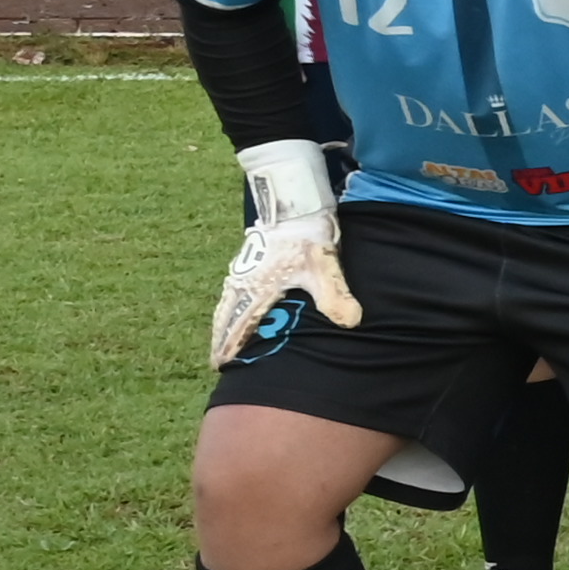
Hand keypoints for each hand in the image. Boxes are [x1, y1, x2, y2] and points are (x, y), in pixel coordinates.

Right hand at [209, 139, 358, 365]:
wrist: (295, 204)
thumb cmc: (308, 236)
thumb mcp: (324, 266)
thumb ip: (335, 295)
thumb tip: (352, 321)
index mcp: (258, 288)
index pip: (239, 324)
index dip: (230, 346)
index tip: (220, 364)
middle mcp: (243, 282)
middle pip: (226, 316)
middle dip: (221, 339)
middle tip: (216, 362)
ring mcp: (242, 270)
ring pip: (226, 303)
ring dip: (223, 323)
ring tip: (221, 341)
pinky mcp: (247, 261)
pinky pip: (231, 291)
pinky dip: (228, 306)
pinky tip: (233, 309)